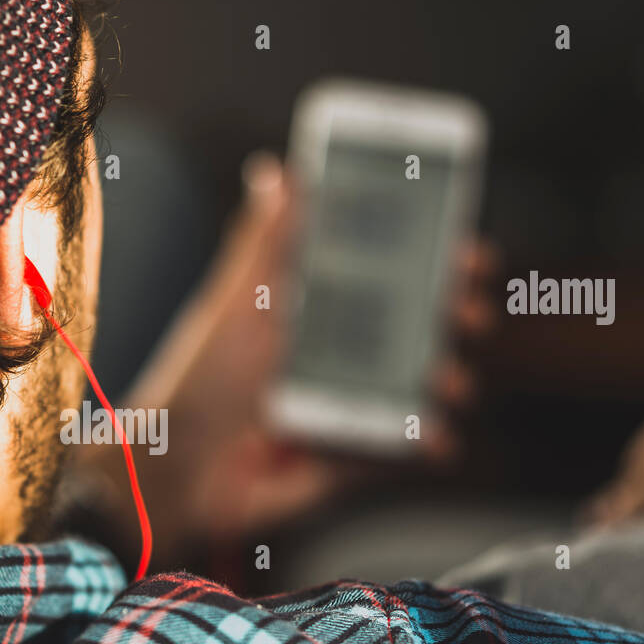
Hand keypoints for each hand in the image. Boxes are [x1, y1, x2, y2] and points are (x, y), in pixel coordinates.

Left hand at [72, 152, 496, 566]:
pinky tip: (437, 440)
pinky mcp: (348, 463)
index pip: (389, 280)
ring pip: (418, 391)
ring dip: (447, 383)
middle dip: (455, 320)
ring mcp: (348, 411)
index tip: (470, 252)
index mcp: (316, 317)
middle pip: (418, 332)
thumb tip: (275, 172)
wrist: (173, 471)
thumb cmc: (197, 383)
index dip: (435, 266)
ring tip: (448, 381)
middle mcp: (339, 361)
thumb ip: (262, 245)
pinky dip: (424, 445)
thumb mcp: (231, 306)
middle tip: (470, 314)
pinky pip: (398, 451)